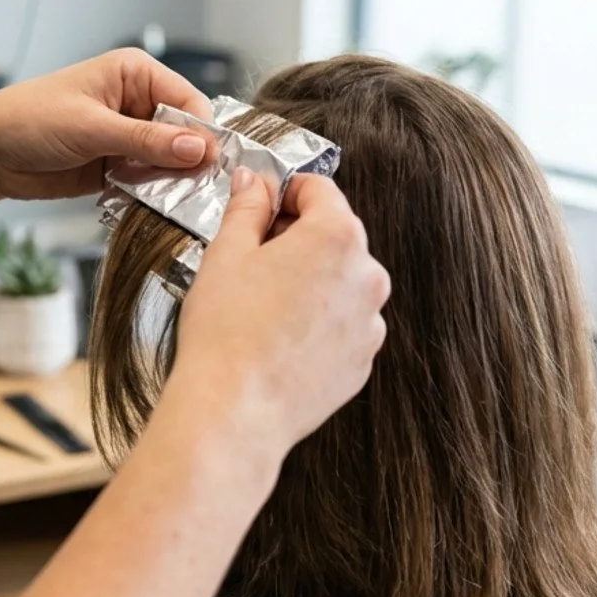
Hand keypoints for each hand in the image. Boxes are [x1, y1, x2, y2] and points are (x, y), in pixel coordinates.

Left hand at [0, 49, 215, 209]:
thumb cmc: (30, 120)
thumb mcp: (92, 128)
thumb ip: (147, 141)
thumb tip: (200, 149)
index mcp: (135, 74)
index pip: (189, 102)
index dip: (202, 134)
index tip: (208, 165)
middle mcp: (138, 102)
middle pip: (185, 135)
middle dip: (187, 162)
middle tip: (189, 190)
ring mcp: (129, 136)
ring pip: (170, 162)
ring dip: (168, 182)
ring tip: (162, 198)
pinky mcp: (118, 166)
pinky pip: (149, 181)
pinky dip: (150, 194)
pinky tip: (145, 204)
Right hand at [161, 170, 391, 459]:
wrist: (235, 412)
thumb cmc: (227, 334)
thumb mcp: (227, 254)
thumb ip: (247, 208)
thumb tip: (254, 184)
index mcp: (338, 238)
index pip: (320, 190)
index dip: (285, 192)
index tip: (262, 205)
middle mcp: (367, 276)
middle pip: (334, 237)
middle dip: (296, 239)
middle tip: (252, 259)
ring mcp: (370, 323)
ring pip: (340, 283)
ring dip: (309, 282)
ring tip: (262, 306)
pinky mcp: (362, 361)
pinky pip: (342, 325)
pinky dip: (317, 323)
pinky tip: (278, 337)